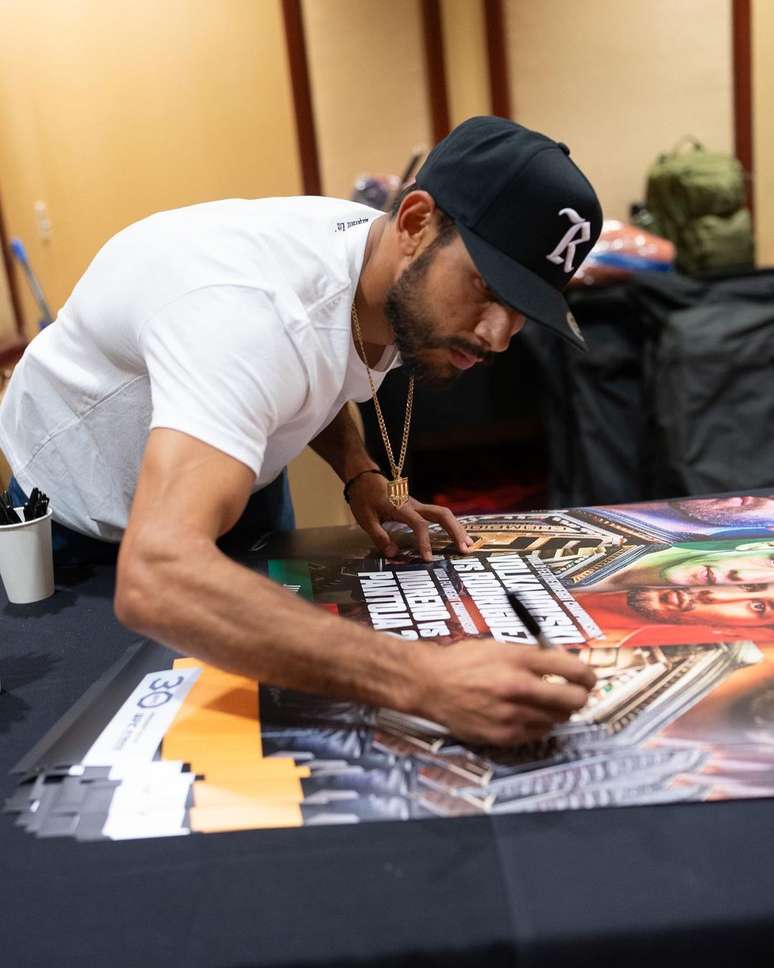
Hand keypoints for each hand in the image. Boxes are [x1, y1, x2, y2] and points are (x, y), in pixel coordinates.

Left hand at [347, 471, 473, 560]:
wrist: (365, 479)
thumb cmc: (364, 498)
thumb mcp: (365, 519)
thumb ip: (379, 537)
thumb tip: (393, 555)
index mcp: (401, 507)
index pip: (418, 525)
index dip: (425, 542)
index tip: (428, 559)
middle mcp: (414, 505)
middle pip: (442, 514)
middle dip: (455, 531)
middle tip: (464, 550)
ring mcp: (418, 505)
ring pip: (444, 513)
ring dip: (457, 529)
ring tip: (468, 546)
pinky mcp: (418, 508)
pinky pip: (439, 515)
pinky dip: (451, 526)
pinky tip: (458, 537)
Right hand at [411, 639, 596, 746]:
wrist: (430, 684)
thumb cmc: (462, 662)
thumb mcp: (499, 647)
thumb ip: (533, 656)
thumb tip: (564, 665)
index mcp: (518, 659)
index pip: (573, 669)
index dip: (588, 674)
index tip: (588, 677)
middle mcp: (518, 687)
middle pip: (574, 699)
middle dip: (580, 696)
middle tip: (575, 693)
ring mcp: (511, 714)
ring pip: (558, 719)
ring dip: (557, 711)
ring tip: (542, 702)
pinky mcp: (503, 735)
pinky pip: (538, 733)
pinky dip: (538, 724)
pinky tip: (524, 714)